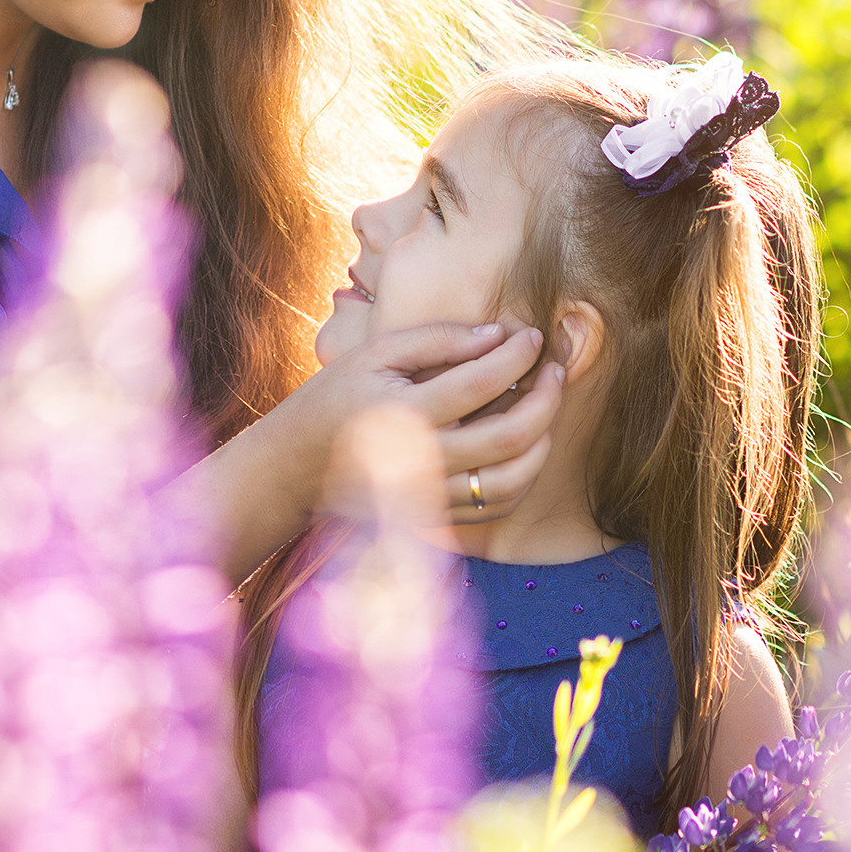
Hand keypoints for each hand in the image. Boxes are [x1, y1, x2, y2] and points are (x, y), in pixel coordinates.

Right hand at [298, 322, 563, 525]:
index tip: (533, 335)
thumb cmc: (335, 397)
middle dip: (546, 397)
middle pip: (510, 435)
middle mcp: (421, 461)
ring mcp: (430, 496)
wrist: (294, 467)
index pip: (481, 381)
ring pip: (512, 479)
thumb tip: (497, 335)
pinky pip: (497, 504)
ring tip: (547, 406)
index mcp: (404, 413)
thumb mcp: (374, 354)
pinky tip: (527, 444)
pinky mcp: (435, 516)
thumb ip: (435, 340)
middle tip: (556, 369)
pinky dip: (523, 475)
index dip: (518, 354)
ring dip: (543, 440)